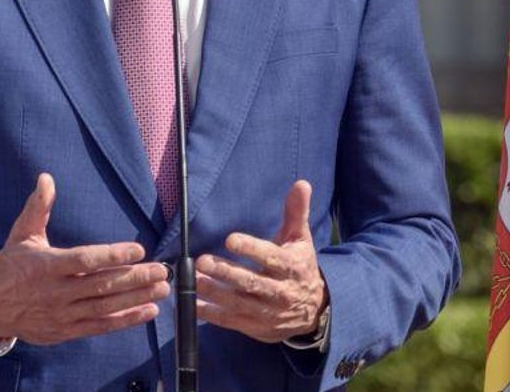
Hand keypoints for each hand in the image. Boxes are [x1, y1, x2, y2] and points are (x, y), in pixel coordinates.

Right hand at [0, 173, 169, 345]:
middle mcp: (57, 291)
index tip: (138, 250)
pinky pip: (100, 326)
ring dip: (136, 299)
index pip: (85, 260)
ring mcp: (63, 314)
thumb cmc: (11, 266)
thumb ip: (38, 207)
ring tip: (161, 289)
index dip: (112, 256)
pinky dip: (125, 320)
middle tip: (161, 271)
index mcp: (47, 266)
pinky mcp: (66, 331)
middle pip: (102, 285)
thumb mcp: (22, 234)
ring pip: (105, 307)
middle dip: (135, 278)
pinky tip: (147, 311)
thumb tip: (46, 178)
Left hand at [195, 179, 326, 343]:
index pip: (270, 258)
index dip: (251, 249)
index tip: (230, 239)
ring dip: (215, 292)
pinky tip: (195, 304)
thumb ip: (296, 212)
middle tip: (203, 260)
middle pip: (251, 283)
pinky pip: (232, 321)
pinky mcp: (256, 326)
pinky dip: (212, 314)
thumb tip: (301, 183)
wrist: (314, 309)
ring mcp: (267, 312)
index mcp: (291, 267)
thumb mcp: (300, 239)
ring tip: (194, 279)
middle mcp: (280, 291)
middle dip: (226, 272)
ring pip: (239, 303)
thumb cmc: (300, 266)